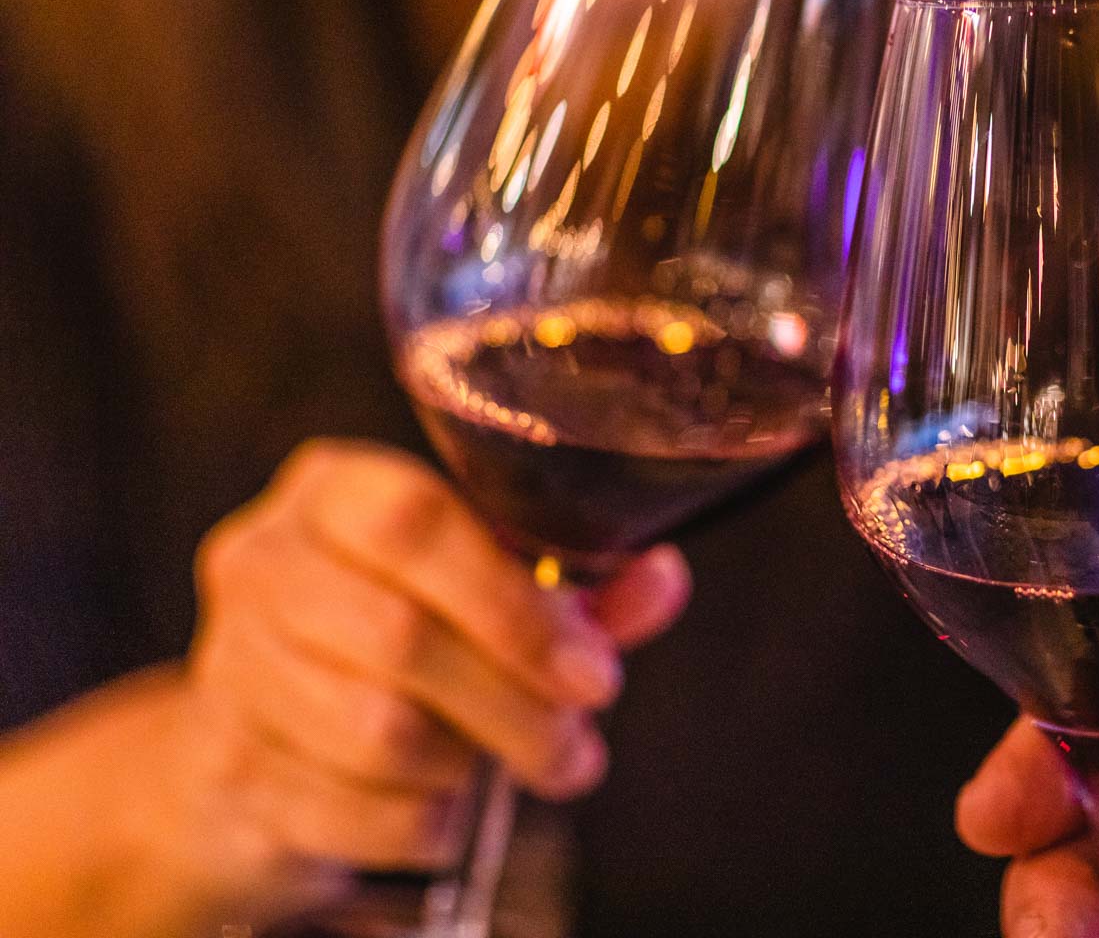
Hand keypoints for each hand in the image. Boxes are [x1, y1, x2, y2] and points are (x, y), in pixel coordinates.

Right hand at [169, 438, 690, 907]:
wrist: (250, 745)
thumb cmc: (392, 641)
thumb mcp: (484, 593)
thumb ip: (575, 590)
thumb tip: (659, 582)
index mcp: (334, 490)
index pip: (415, 521)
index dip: (514, 603)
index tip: (591, 671)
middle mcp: (264, 562)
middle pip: (399, 636)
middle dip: (515, 703)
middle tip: (577, 746)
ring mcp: (228, 666)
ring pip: (376, 730)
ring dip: (472, 762)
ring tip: (518, 768)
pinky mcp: (223, 769)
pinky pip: (346, 811)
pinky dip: (418, 823)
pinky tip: (445, 810)